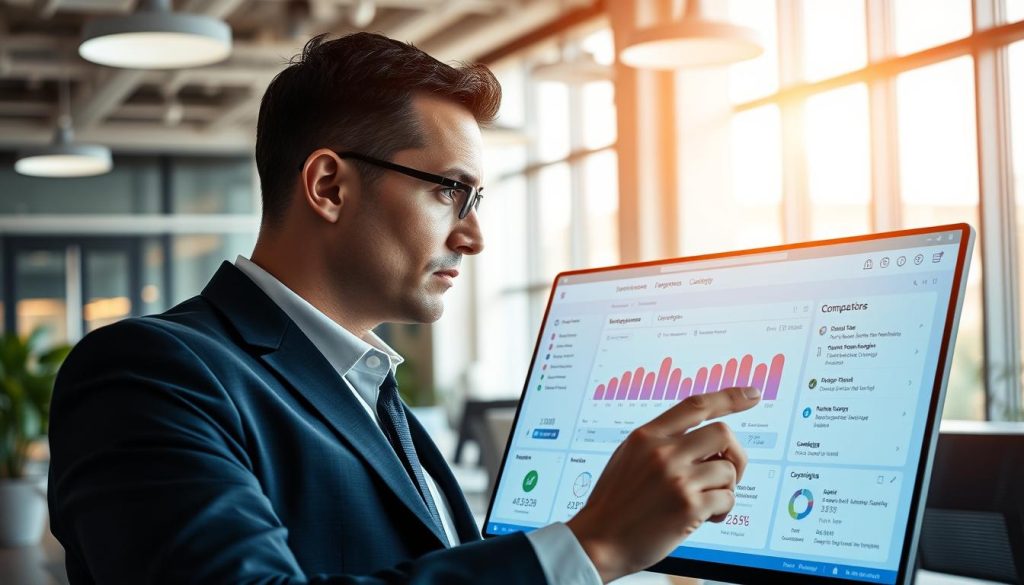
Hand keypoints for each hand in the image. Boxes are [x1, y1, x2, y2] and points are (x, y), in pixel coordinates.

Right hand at [566, 386, 761, 582]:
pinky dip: (722, 510)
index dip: (729, 397)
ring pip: (728, 470)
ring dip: (725, 489)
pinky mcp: (688, 506)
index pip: (696, 406)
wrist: (599, 540)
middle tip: (728, 473)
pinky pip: (727, 499)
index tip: (752, 395)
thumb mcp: (628, 457)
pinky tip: (705, 517)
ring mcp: (676, 478)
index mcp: (646, 435)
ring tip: (706, 503)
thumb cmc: (615, 502)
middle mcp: (663, 452)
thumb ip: (660, 442)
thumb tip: (702, 439)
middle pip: (722, 434)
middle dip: (734, 453)